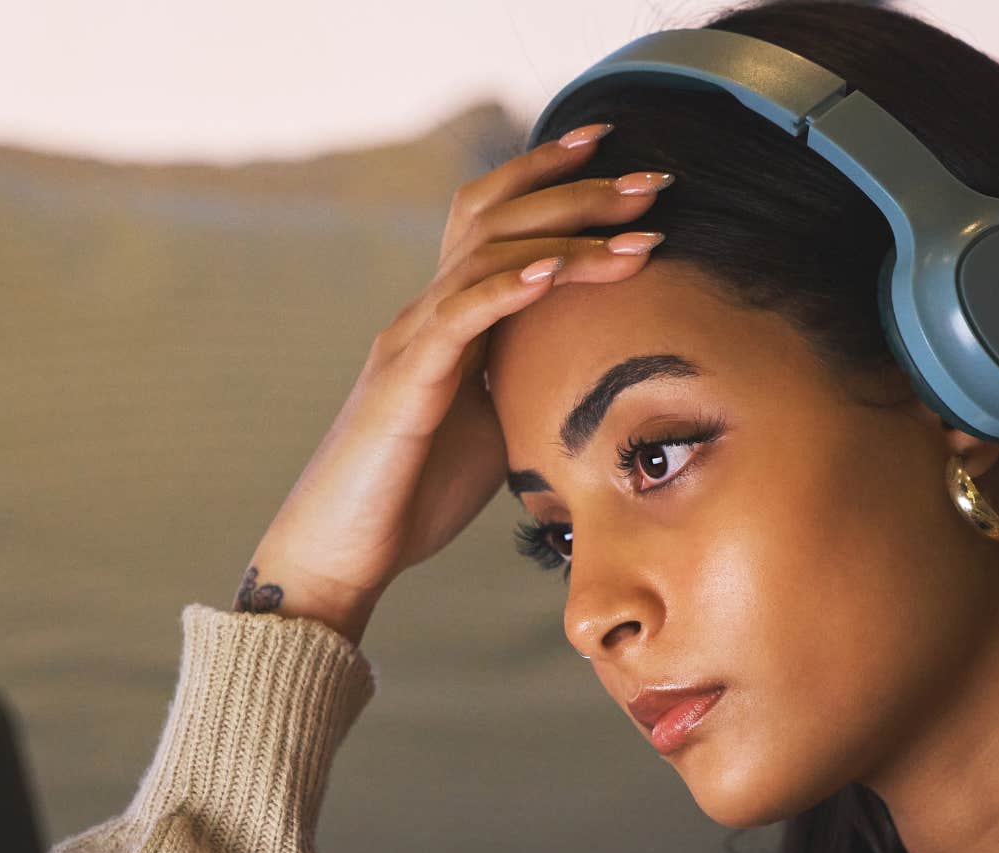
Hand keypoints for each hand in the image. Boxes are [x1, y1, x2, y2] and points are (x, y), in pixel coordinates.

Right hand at [238, 123, 670, 644]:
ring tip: (635, 227)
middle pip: (499, 216)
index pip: (497, 218)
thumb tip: (596, 370)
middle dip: (580, 189)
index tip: (618, 152)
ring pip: (489, 255)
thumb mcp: (495, 424)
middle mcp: (427, 311)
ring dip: (569, 237)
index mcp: (451, 317)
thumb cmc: (416, 495)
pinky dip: (509, 288)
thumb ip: (527, 381)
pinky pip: (460, 316)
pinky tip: (556, 271)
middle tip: (655, 178)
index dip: (550, 175)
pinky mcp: (406, 381)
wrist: (343, 553)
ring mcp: (411, 339)